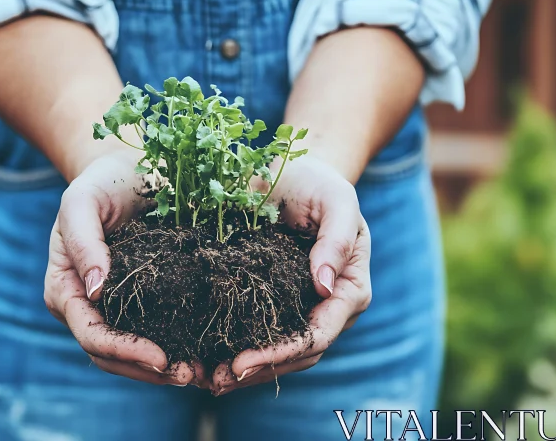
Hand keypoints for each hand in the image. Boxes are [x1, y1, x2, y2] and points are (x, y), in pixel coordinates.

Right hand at [44, 152, 201, 386]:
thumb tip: (95, 290)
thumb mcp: (83, 201)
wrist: (126, 171)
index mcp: (66, 289)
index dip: (124, 351)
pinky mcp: (143, 302)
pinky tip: (205, 354)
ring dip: (163, 371)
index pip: (91, 334)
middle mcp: (87, 307)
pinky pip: (157, 334)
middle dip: (146, 371)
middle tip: (189, 376)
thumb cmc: (100, 182)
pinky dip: (178, 348)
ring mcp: (114, 308)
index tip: (161, 358)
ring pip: (132, 355)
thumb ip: (83, 241)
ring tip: (200, 374)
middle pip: (110, 356)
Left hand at [211, 157, 371, 394]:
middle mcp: (329, 307)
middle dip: (259, 370)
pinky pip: (259, 333)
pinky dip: (235, 348)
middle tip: (217, 381)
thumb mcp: (336, 199)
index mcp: (349, 288)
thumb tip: (323, 285)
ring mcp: (302, 307)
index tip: (242, 362)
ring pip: (280, 354)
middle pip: (298, 354)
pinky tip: (206, 358)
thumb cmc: (319, 183)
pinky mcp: (276, 302)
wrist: (296, 174)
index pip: (318, 333)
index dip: (281, 353)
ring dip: (246, 371)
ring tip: (208, 380)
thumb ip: (335, 239)